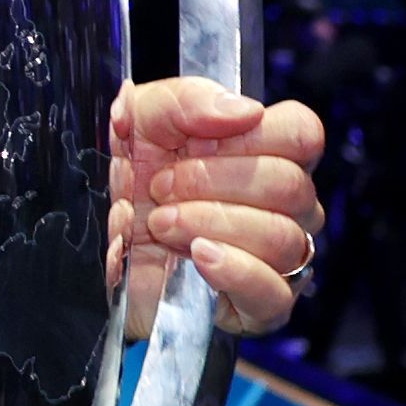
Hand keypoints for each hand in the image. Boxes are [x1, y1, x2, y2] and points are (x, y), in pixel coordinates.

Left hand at [109, 78, 325, 336]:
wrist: (102, 246)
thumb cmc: (135, 179)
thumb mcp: (142, 119)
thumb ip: (187, 99)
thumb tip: (244, 111)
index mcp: (269, 153)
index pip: (303, 133)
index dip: (253, 135)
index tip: (196, 143)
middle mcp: (287, 205)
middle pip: (289, 185)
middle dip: (211, 183)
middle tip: (160, 188)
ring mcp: (280, 256)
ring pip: (282, 237)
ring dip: (209, 223)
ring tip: (162, 223)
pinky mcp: (260, 305)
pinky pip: (274, 293)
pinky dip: (234, 270)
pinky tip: (198, 255)